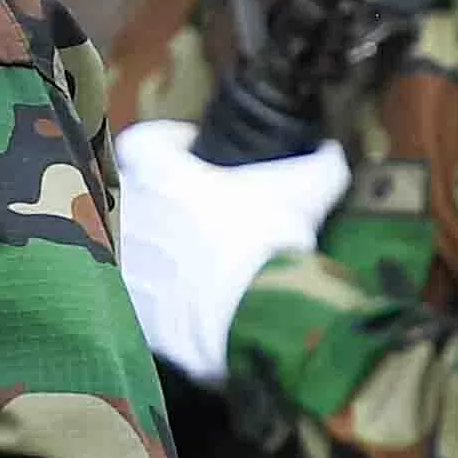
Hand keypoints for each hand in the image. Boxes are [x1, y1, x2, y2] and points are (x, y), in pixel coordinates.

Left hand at [110, 123, 349, 390]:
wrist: (256, 315)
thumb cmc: (272, 240)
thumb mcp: (305, 190)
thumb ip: (318, 164)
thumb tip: (331, 151)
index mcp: (161, 172)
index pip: (141, 142)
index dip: (164, 144)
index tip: (188, 151)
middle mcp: (132, 211)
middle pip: (128, 192)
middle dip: (156, 198)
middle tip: (192, 210)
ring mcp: (126, 260)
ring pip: (126, 243)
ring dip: (152, 246)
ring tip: (190, 260)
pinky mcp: (131, 307)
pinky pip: (132, 292)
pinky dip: (154, 294)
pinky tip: (184, 302)